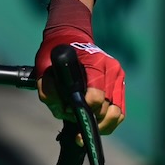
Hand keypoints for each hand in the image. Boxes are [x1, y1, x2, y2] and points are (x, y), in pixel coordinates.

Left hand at [35, 0, 125, 134]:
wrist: (70, 37)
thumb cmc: (57, 54)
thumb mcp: (44, 67)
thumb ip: (48, 89)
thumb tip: (64, 110)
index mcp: (95, 63)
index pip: (95, 97)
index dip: (82, 110)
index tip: (69, 111)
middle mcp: (111, 70)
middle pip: (107, 109)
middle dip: (90, 119)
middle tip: (75, 119)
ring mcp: (118, 77)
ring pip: (116, 114)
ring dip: (102, 125)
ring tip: (85, 127)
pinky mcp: (120, 85)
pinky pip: (119, 112)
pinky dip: (109, 122)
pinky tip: (95, 122)